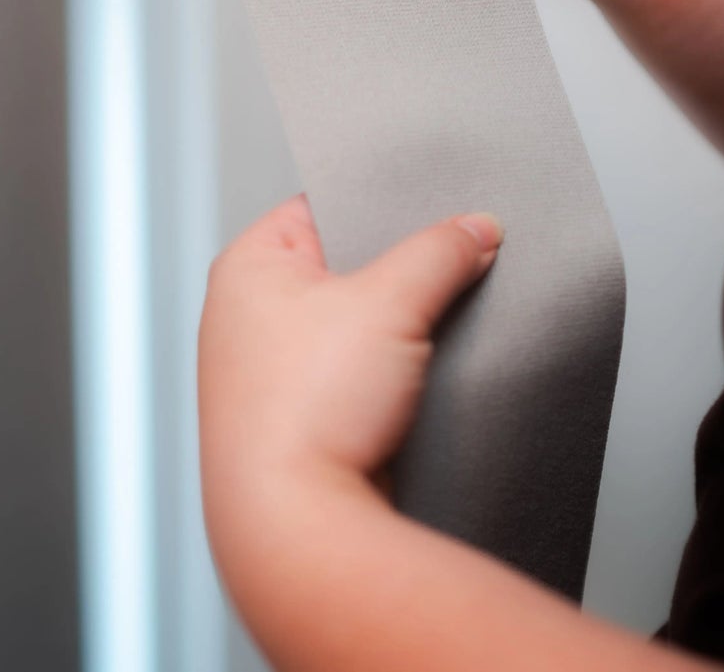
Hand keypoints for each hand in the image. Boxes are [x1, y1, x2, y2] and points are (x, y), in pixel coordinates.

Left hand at [198, 196, 502, 519]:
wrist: (298, 524)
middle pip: (345, 264)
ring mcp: (274, 370)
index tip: (436, 199)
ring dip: (401, 323)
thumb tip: (475, 228)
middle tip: (454, 256)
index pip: (323, 204)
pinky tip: (429, 369)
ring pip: (358, 323)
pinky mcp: (304, 418)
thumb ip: (439, 251)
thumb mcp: (390, 302)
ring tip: (443, 315)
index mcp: (248, 266)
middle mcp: (248, 315)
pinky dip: (394, 370)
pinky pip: (360, 373)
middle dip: (400, 265)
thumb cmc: (305, 413)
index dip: (381, 198)